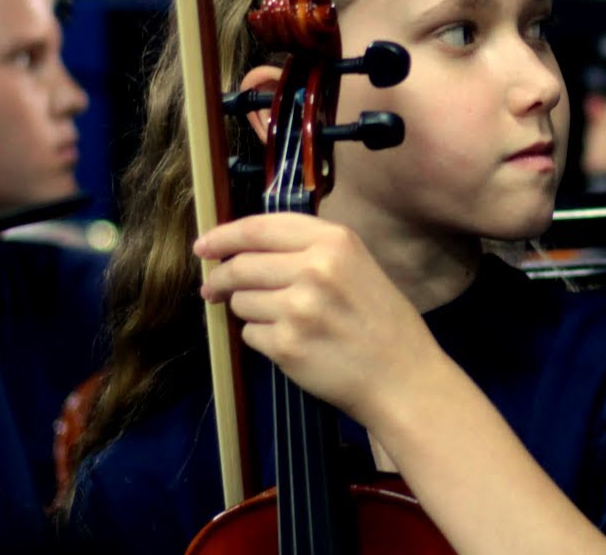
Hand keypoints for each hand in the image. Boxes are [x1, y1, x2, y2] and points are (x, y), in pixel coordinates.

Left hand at [194, 213, 441, 423]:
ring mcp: (298, 309)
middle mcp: (315, 269)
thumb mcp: (356, 265)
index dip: (224, 235)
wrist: (402, 378)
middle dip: (220, 278)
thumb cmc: (379, 321)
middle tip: (213, 289)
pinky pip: (250, 334)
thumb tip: (242, 248)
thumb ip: (307, 249)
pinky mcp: (286, 346)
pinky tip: (292, 344)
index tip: (203, 245)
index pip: (259, 228)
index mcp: (334, 241)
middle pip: (240, 265)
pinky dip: (261, 339)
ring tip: (284, 321)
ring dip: (248, 310)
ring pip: (241, 301)